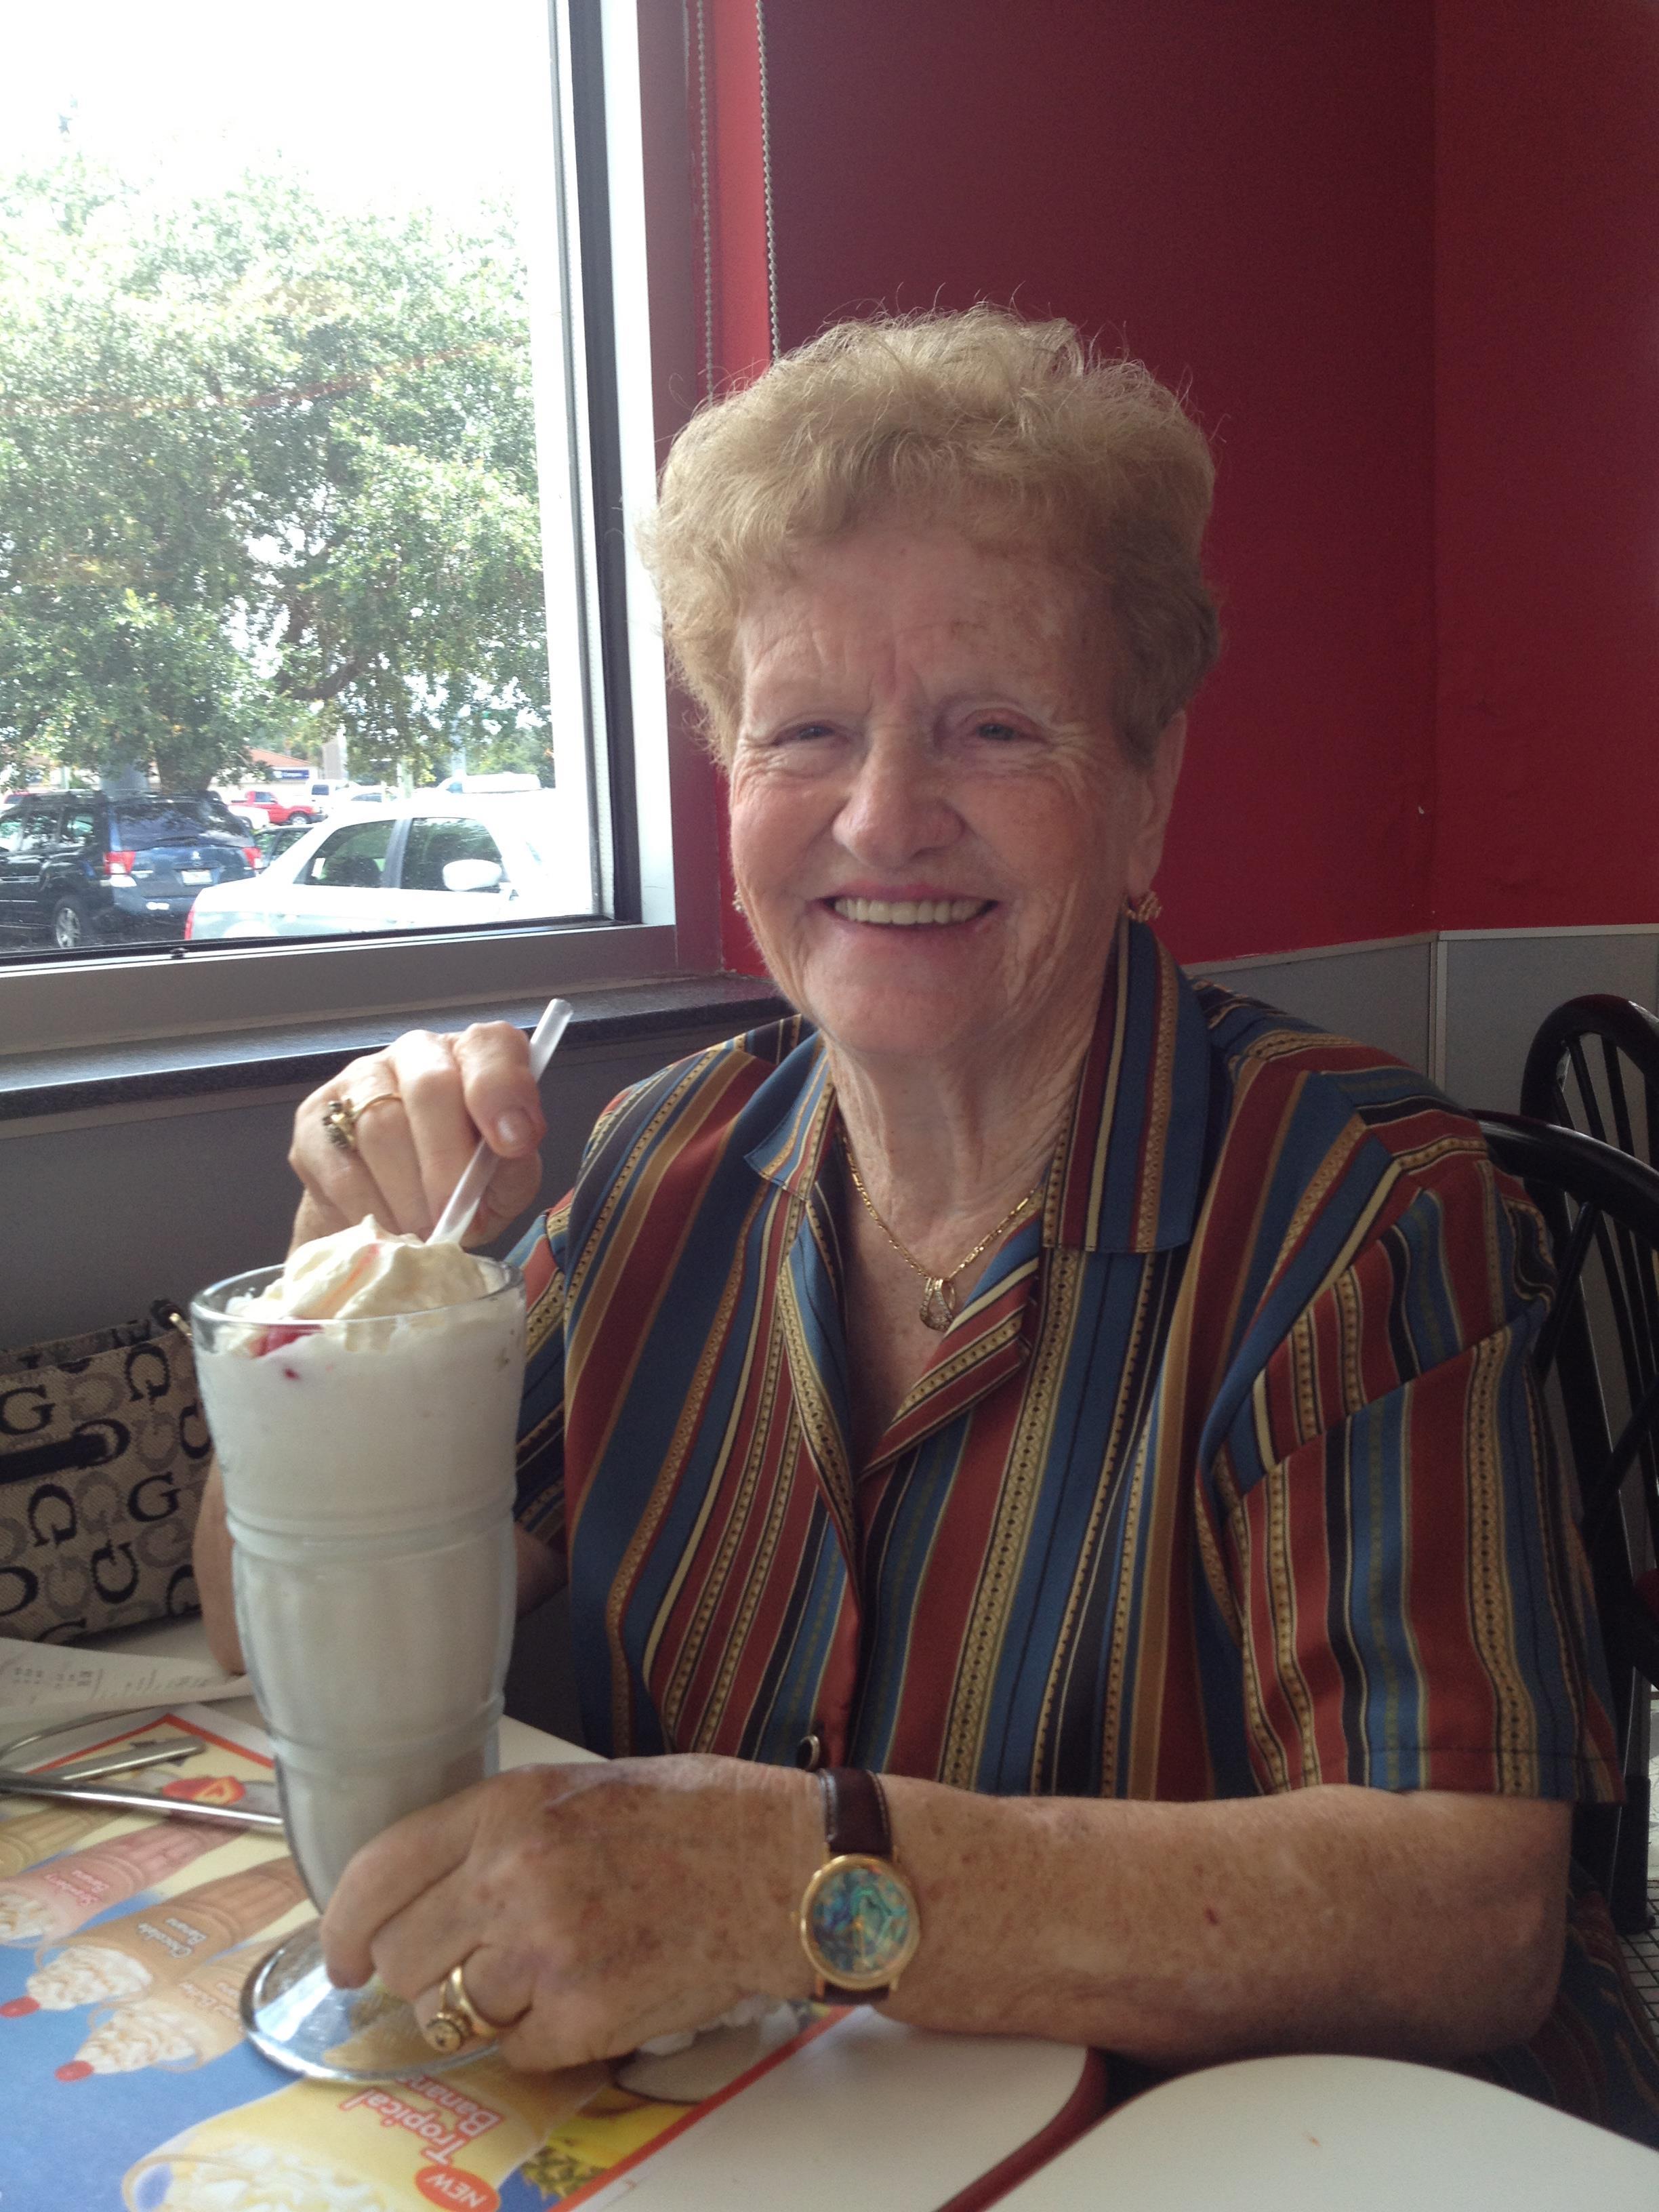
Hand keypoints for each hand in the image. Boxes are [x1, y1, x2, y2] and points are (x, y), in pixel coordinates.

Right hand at [289, 1022, 544, 1245]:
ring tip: (424, 1232)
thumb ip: (514, 1167)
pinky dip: (369, 1209)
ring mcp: (358, 1079)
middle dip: (446, 1163)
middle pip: (428, 1087)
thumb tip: (509, 1151)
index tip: (513, 1143)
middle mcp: (417, 1052)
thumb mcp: (504, 1182)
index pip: (490, 1046)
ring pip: (378, 1127)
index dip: (501, 1091)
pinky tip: (388, 1230)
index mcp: (474, 1056)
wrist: (395, 1207)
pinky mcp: (313, 1120)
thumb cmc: (461, 1184)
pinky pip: (339, 1166)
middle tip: (454, 1216)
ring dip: (407, 1195)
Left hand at [320, 1757, 819, 2069]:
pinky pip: (517, 2050)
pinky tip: (591, 1992)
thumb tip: (420, 1896)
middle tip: (468, 1965)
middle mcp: (513, 1877)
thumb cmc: (695, 1817)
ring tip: (550, 1968)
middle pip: (402, 1958)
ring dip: (487, 2003)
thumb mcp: (579, 1790)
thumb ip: (497, 1835)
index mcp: (509, 1809)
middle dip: (423, 1970)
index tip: (341, 1955)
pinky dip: (541, 2036)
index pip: (378, 1873)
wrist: (786, 1867)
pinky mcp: (582, 2017)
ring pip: (453, 2011)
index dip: (343, 1925)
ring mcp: (545, 1953)